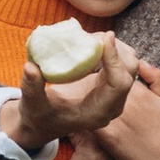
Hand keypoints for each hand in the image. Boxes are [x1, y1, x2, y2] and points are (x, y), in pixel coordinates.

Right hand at [17, 30, 135, 147]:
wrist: (43, 123)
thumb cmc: (38, 116)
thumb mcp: (31, 105)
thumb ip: (31, 88)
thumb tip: (30, 67)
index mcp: (98, 113)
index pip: (119, 84)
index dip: (115, 59)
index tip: (104, 38)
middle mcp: (111, 105)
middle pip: (130, 71)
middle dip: (116, 48)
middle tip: (91, 36)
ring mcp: (113, 95)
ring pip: (128, 64)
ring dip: (114, 47)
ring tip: (90, 38)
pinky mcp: (109, 84)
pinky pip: (119, 63)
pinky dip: (110, 50)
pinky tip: (91, 43)